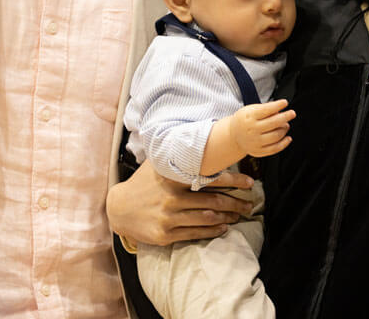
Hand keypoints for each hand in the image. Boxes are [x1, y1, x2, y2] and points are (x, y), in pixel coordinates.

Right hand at [106, 160, 253, 245]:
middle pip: (213, 201)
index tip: (249, 182)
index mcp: (172, 178)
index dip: (233, 180)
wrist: (118, 208)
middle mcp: (171, 197)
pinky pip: (195, 234)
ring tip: (239, 216)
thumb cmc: (143, 183)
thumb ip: (175, 153)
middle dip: (235, 203)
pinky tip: (223, 228)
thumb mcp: (156, 164)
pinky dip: (213, 231)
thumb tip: (200, 133)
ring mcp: (168, 218)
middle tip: (250, 204)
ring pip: (207, 219)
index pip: (209, 178)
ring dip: (227, 218)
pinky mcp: (165, 235)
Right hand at [229, 99, 293, 157]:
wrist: (233, 135)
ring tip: (286, 125)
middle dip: (285, 117)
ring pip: (276, 136)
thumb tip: (280, 109)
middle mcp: (251, 130)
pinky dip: (284, 143)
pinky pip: (275, 148)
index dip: (277, 105)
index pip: (266, 110)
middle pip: (274, 123)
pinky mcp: (258, 151)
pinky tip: (288, 138)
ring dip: (284, 129)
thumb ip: (265, 109)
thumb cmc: (245, 120)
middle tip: (292, 113)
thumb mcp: (250, 110)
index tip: (285, 102)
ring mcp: (255, 142)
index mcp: (248, 117)